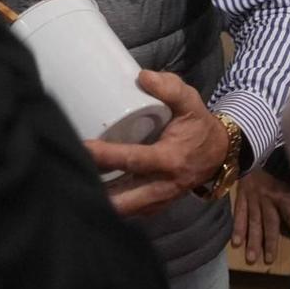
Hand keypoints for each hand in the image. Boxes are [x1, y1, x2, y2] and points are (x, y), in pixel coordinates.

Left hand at [88, 71, 229, 217]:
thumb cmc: (198, 125)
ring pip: (125, 210)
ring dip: (101, 202)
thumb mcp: (191, 101)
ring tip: (74, 187)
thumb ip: (170, 87)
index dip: (106, 156)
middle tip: (70, 175)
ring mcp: (159, 200)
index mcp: (170, 159)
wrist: (219, 153)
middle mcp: (163, 185)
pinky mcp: (155, 207)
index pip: (133, 160)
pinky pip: (130, 212)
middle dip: (96, 192)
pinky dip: (111, 206)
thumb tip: (141, 76)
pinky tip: (91, 194)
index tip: (82, 147)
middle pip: (124, 198)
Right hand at [232, 170, 289, 265]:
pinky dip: (237, 228)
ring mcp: (253, 199)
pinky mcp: (242, 197)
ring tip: (251, 258)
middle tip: (268, 260)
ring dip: (252, 241)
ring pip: (253, 222)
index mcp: (283, 195)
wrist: (257, 153)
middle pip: (269, 223)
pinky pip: (239, 214)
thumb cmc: (280, 170)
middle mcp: (268, 199)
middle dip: (269, 242)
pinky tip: (235, 243)